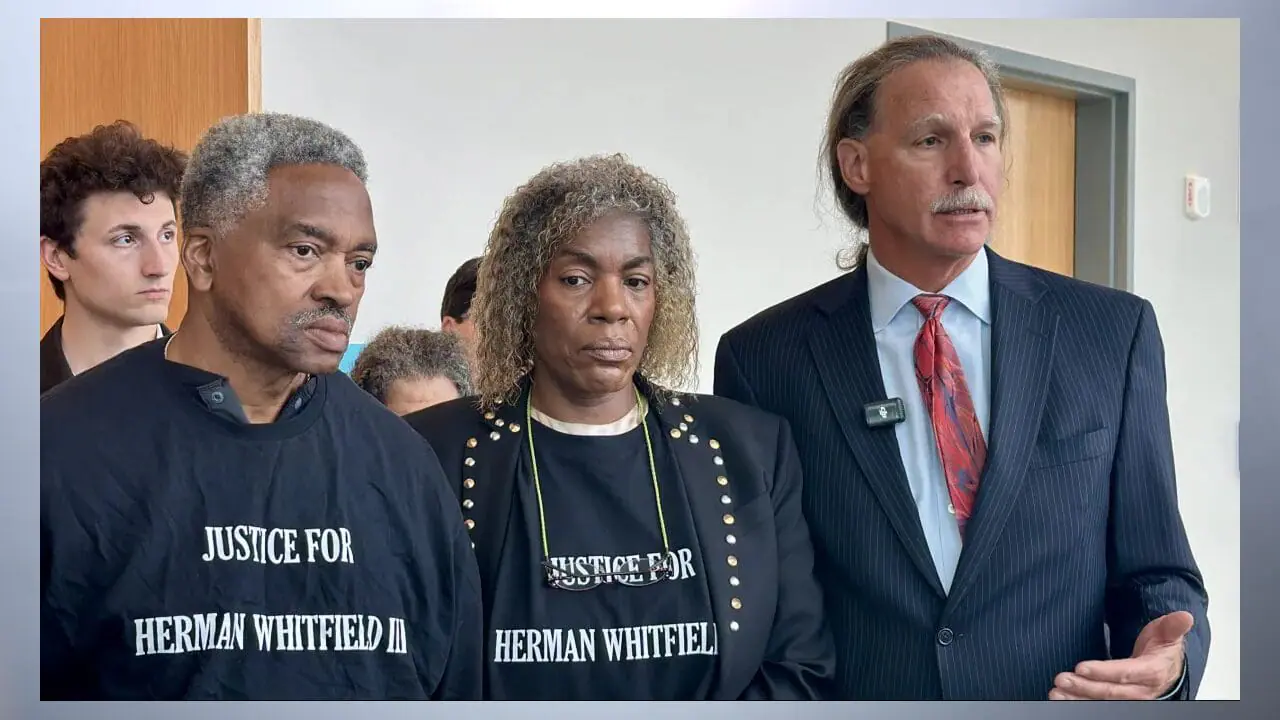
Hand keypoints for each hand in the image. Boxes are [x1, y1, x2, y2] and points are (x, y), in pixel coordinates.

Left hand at [1049, 611, 1192, 699]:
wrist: (1166, 668)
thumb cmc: (1161, 649)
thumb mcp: (1167, 634)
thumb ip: (1172, 626)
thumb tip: (1185, 616)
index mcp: (1152, 672)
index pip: (1126, 673)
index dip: (1104, 672)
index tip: (1081, 667)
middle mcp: (1142, 692)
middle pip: (1111, 692)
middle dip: (1084, 686)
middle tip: (1061, 679)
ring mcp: (1130, 700)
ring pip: (1103, 703)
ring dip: (1078, 699)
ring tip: (1055, 693)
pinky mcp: (1119, 703)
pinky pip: (1099, 706)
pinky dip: (1079, 704)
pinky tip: (1060, 700)